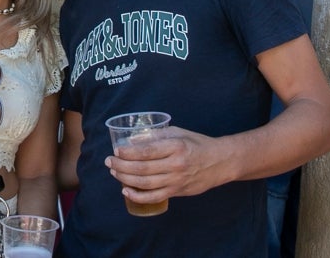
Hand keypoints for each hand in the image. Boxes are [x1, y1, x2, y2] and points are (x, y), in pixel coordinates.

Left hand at [105, 126, 230, 201]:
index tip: (117, 150)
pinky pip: (154, 197)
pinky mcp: (177, 191)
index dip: (128, 152)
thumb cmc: (197, 144)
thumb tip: (132, 139)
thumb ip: (155, 135)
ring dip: (125, 179)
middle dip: (121, 166)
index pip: (146, 151)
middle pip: (142, 168)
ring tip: (114, 172)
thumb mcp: (178, 133)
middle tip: (109, 161)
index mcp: (176, 146)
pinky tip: (126, 190)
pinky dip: (138, 196)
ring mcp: (176, 180)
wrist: (220, 162)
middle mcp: (176, 165)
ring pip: (145, 183)